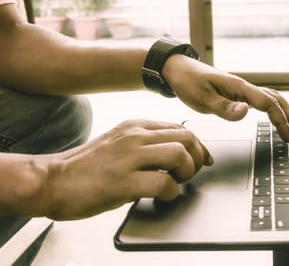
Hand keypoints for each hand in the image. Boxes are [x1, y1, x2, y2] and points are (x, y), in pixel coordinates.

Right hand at [42, 119, 211, 219]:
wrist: (51, 180)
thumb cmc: (86, 168)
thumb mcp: (118, 143)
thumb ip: (145, 144)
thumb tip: (176, 154)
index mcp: (134, 126)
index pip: (180, 129)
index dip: (198, 146)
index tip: (203, 159)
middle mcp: (134, 136)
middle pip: (186, 138)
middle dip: (197, 158)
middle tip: (190, 174)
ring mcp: (128, 157)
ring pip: (179, 155)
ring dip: (186, 172)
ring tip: (176, 182)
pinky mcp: (123, 181)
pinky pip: (164, 183)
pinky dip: (171, 192)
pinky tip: (163, 196)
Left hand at [163, 55, 288, 141]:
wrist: (177, 69)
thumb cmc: (188, 82)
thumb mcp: (202, 98)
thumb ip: (224, 107)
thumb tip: (246, 112)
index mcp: (239, 87)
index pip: (268, 103)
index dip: (281, 120)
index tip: (288, 136)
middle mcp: (245, 87)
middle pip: (278, 100)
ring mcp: (243, 90)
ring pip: (273, 99)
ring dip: (288, 114)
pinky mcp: (238, 93)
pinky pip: (264, 100)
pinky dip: (276, 109)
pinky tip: (278, 118)